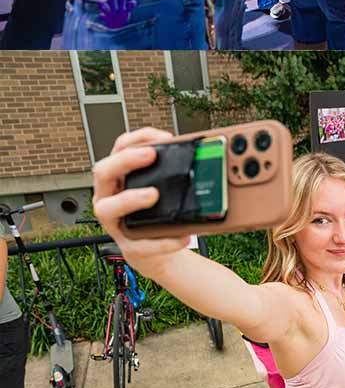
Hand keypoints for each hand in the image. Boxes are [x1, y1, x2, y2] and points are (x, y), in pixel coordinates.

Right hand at [93, 128, 190, 266]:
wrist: (154, 250)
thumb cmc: (155, 211)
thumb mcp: (159, 187)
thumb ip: (169, 172)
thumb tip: (199, 156)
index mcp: (117, 177)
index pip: (119, 147)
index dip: (138, 138)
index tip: (163, 138)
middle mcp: (108, 196)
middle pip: (103, 171)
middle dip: (126, 159)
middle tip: (151, 155)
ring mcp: (113, 221)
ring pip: (108, 208)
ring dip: (130, 198)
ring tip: (153, 195)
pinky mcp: (128, 245)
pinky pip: (140, 244)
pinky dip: (162, 241)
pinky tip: (182, 237)